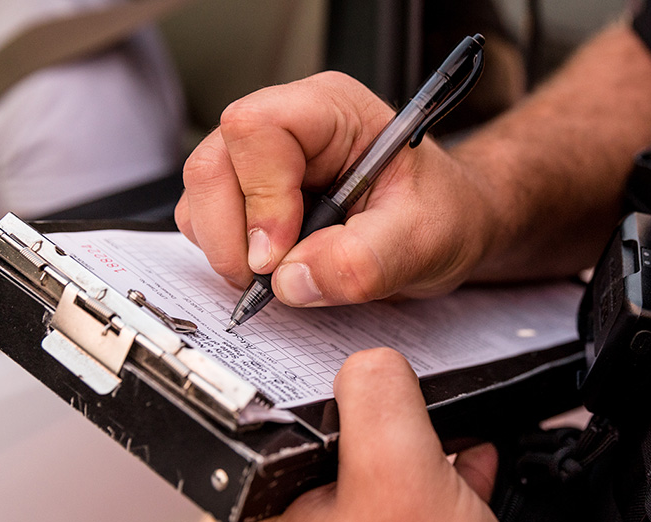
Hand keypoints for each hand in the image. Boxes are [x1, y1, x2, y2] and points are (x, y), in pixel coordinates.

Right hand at [175, 72, 496, 306]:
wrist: (448, 227)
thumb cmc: (443, 213)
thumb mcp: (423, 240)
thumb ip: (363, 260)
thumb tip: (292, 280)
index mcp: (332, 111)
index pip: (256, 129)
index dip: (259, 196)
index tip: (278, 255)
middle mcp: (290, 126)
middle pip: (212, 164)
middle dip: (232, 234)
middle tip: (273, 278)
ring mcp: (264, 162)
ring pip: (202, 196)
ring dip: (228, 249)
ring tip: (283, 274)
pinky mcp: (252, 196)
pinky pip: (208, 223)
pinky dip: (229, 258)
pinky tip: (276, 270)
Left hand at [224, 348, 523, 521]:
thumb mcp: (397, 477)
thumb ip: (376, 400)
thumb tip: (372, 361)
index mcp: (269, 510)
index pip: (277, 411)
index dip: (322, 376)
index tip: (361, 362)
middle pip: (335, 431)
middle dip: (383, 407)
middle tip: (412, 392)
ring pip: (380, 460)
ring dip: (420, 435)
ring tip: (446, 418)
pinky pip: (417, 491)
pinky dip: (445, 469)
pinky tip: (470, 455)